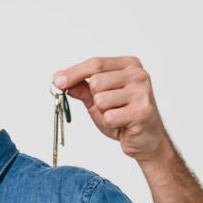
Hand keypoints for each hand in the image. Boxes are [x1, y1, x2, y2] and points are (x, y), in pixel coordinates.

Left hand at [53, 56, 170, 162]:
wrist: (145, 139)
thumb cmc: (122, 116)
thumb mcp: (98, 99)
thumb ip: (81, 88)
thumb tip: (59, 79)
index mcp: (129, 65)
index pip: (95, 63)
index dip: (73, 73)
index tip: (57, 81)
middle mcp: (139, 74)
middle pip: (96, 82)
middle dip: (95, 98)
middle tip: (109, 107)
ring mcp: (142, 92)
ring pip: (101, 100)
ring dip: (103, 112)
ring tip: (118, 115)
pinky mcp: (142, 111)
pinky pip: (109, 116)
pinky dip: (111, 123)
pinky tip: (124, 124)